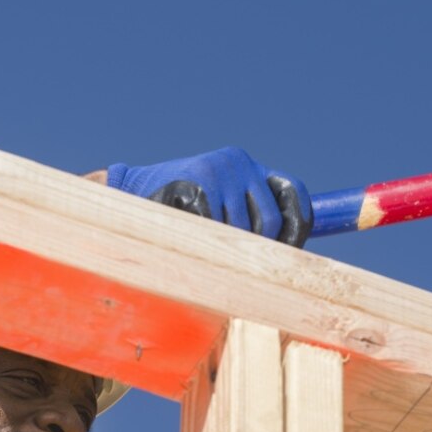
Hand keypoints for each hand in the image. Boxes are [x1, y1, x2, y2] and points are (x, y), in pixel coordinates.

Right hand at [108, 147, 311, 247]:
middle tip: (243, 270)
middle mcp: (240, 161)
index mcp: (250, 166)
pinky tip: (191, 240)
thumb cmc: (179, 209)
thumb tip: (282, 259)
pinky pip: (217, 227)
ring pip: (242, 229)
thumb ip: (247, 218)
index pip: (293, 192)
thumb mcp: (220, 206)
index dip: (297, 225)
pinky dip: (206, 242)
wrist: (134, 191)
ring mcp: (220, 169)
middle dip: (259, 250)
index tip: (289, 255)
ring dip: (227, 251)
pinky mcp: (201, 178)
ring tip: (207, 253)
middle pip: (271, 219)